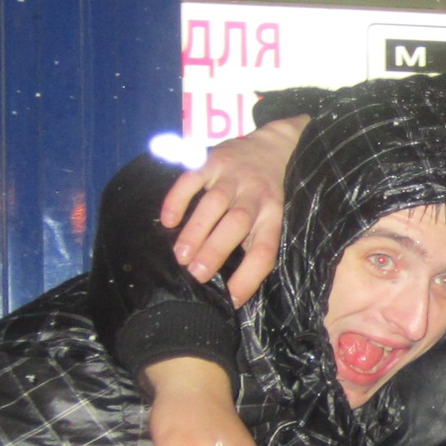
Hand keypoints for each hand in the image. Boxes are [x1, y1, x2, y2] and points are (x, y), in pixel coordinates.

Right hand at [160, 117, 306, 305]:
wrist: (277, 145)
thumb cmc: (271, 194)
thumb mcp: (274, 218)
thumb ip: (255, 244)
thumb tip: (234, 289)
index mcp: (273, 216)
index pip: (265, 250)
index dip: (249, 276)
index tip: (231, 300)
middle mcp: (255, 196)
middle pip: (237, 224)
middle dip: (216, 250)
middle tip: (196, 275)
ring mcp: (233, 176)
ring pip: (214, 204)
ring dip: (196, 229)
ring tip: (180, 256)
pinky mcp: (213, 160)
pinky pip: (193, 179)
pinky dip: (178, 198)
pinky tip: (168, 220)